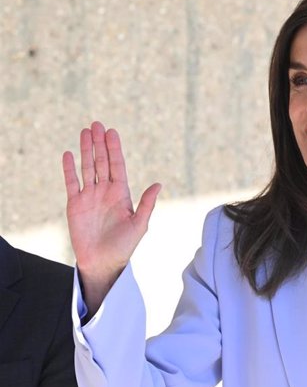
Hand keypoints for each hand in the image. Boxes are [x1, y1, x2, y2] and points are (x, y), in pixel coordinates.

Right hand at [62, 121, 160, 312]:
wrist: (103, 262)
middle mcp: (105, 191)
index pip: (117, 166)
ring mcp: (89, 196)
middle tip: (97, 124)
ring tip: (85, 132)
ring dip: (85, 150)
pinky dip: (69, 169)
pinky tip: (68, 154)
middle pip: (102, 162)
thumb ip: (147, 203)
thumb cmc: (124, 246)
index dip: (114, 149)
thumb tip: (158, 184)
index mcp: (121, 194)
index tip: (111, 132)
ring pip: (87, 167)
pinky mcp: (75, 204)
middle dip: (99, 143)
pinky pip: (71, 182)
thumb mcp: (139, 224)